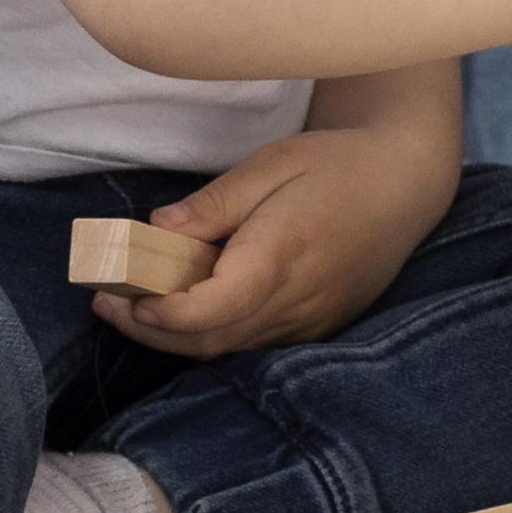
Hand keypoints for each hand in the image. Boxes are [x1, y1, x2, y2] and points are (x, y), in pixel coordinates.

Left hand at [91, 121, 454, 360]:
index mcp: (282, 257)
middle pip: (211, 339)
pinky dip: (214, 333)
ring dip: (178, 336)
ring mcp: (310, 321)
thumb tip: (155, 228)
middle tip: (107, 305)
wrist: (405, 183)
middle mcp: (297, 301)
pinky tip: (189, 309)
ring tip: (135, 306)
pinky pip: (255, 342)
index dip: (159, 314)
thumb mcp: (271, 165)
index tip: (119, 296)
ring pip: (230, 347)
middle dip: (151, 330)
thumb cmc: (336, 165)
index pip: (209, 310)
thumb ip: (213, 205)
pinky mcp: (317, 326)